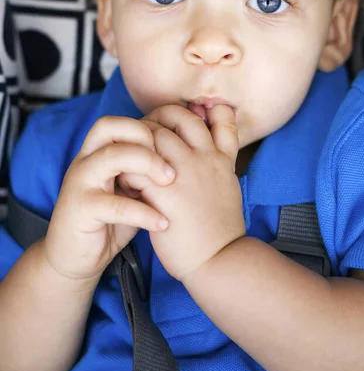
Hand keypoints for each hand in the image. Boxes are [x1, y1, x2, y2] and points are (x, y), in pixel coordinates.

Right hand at [43, 116, 174, 280]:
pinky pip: (114, 205)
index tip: (175, 147)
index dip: (149, 126)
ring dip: (146, 165)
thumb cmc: (109, 222)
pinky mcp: (79, 210)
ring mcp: (80, 183)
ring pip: (111, 157)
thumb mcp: (131, 192)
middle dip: (145, 137)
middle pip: (109, 127)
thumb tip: (183, 156)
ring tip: (170, 183)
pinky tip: (163, 223)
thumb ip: (146, 173)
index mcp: (97, 153)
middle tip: (171, 163)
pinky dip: (143, 213)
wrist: (74, 258)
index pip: (120, 121)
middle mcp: (85, 161)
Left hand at [139, 104, 245, 280]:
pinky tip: (126, 183)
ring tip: (131, 160)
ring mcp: (185, 175)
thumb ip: (219, 160)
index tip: (174, 122)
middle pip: (177, 117)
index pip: (217, 114)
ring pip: (153, 136)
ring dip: (137, 144)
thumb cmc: (220, 226)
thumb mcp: (229, 184)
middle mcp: (205, 159)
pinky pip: (137, 169)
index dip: (193, 111)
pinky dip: (127, 171)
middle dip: (155, 120)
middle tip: (142, 137)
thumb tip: (206, 146)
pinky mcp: (165, 195)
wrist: (219, 259)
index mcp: (222, 157)